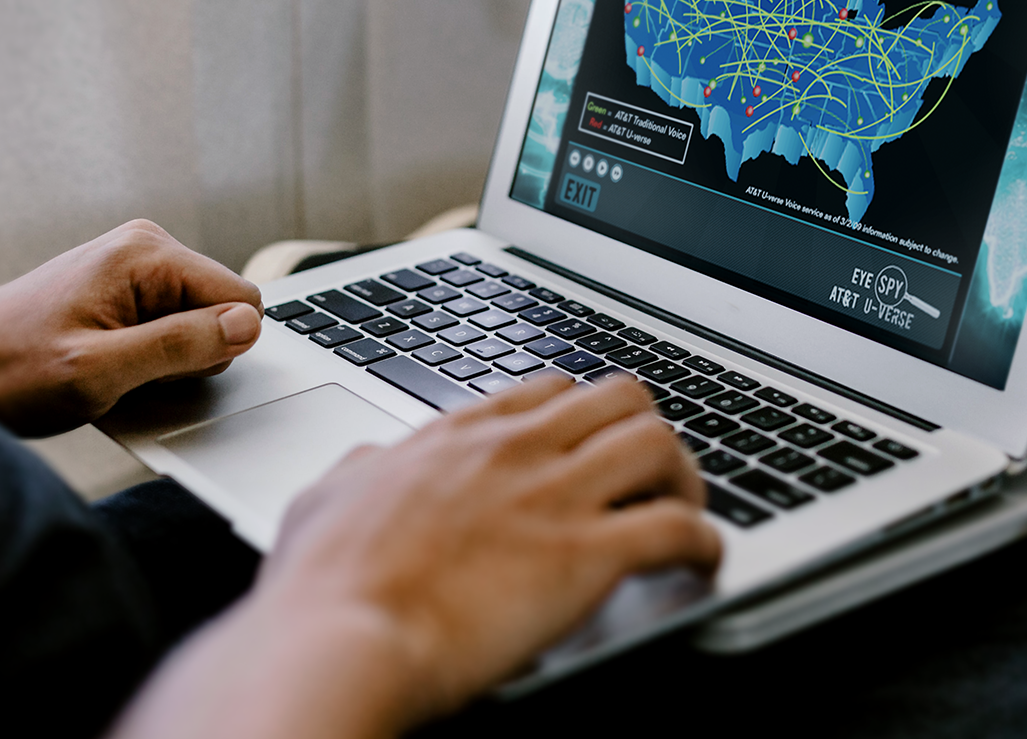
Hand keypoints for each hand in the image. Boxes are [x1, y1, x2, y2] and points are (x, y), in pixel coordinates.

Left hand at [0, 219, 262, 434]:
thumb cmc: (10, 369)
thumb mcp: (101, 370)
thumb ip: (180, 346)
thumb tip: (247, 325)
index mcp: (146, 253)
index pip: (242, 299)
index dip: (214, 348)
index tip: (160, 366)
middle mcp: (146, 247)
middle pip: (221, 310)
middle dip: (188, 354)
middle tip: (128, 369)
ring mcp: (135, 266)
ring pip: (198, 323)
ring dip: (166, 358)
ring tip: (111, 367)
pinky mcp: (126, 288)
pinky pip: (171, 326)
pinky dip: (149, 355)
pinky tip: (109, 363)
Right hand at [111, 374, 721, 738]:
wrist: (338, 638)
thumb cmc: (322, 586)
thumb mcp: (325, 502)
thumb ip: (358, 473)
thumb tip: (368, 463)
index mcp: (459, 437)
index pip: (548, 389)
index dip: (583, 413)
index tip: (590, 444)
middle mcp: (516, 451)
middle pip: (619, 396)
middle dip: (645, 430)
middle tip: (649, 475)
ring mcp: (556, 497)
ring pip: (660, 443)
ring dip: (685, 477)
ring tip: (684, 510)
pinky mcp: (587, 556)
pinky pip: (678, 528)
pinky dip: (704, 543)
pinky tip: (701, 562)